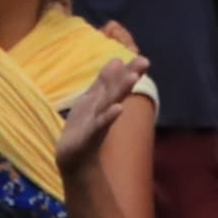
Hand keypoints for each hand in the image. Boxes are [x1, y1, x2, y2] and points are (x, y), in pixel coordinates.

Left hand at [54, 33, 144, 167]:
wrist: (72, 158)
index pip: (117, 82)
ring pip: (109, 103)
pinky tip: (118, 108)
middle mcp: (104, 111)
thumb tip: (117, 60)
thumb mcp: (91, 100)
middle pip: (117, 90)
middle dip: (129, 76)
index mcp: (103, 101)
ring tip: (132, 77)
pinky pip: (99, 125)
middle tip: (145, 62)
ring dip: (121, 91)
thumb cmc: (84, 127)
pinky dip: (108, 117)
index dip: (129, 70)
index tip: (144, 59)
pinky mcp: (89, 137)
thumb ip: (104, 83)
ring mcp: (98, 123)